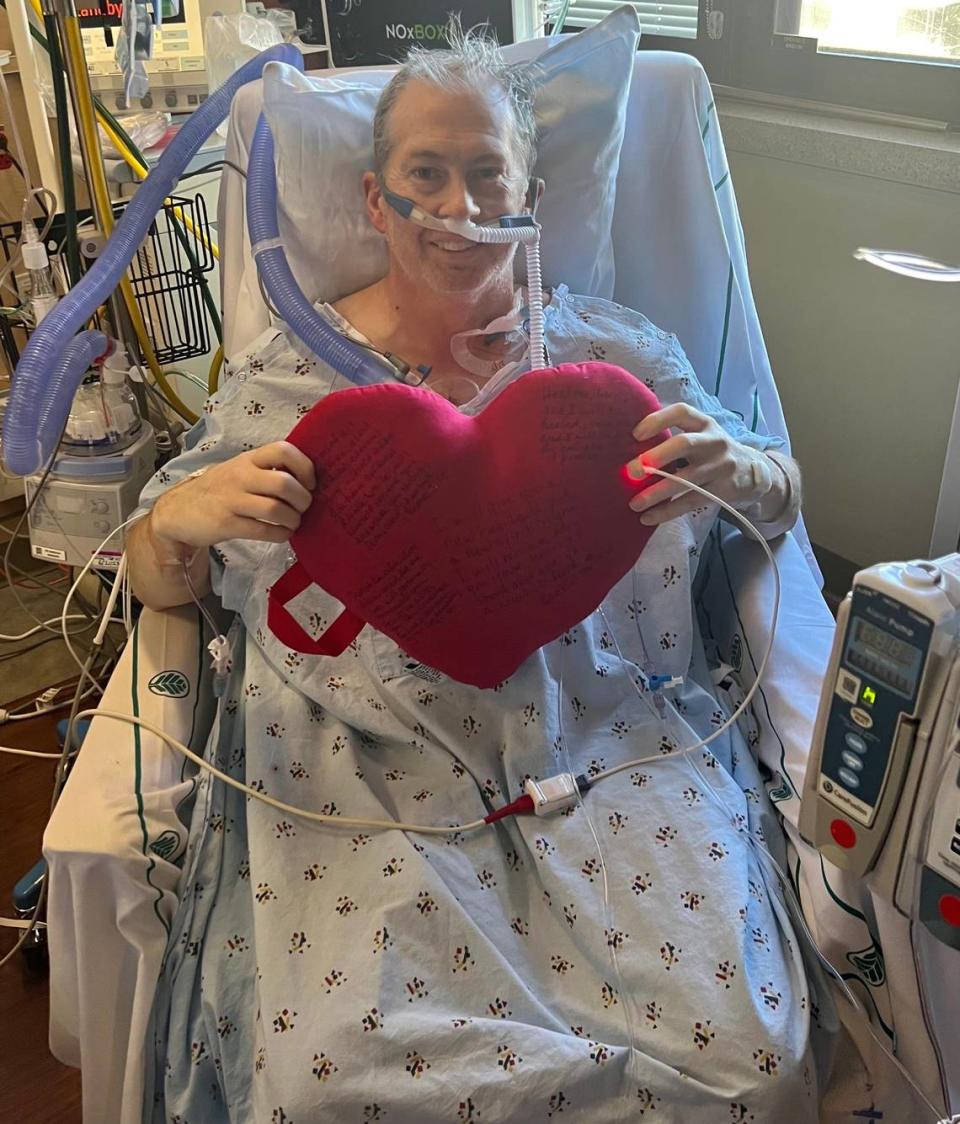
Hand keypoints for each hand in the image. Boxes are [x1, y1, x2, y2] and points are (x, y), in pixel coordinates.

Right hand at [150, 441, 315, 553]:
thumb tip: (308, 481)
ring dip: (293, 519)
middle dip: (303, 499)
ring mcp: (232, 500)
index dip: (305, 467)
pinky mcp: (226, 524)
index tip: (309, 483)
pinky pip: (264, 531)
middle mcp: (240, 476)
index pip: (283, 450)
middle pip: (284, 483)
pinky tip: (283, 533)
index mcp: (248, 459)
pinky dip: (281, 534)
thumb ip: (268, 470)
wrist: (178, 511)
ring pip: (276, 509)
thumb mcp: (240, 470)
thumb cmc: (218, 490)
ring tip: (293, 522)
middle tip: (303, 507)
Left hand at [625, 403, 771, 524]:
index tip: (635, 434)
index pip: (682, 412)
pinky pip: (690, 502)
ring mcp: (720, 466)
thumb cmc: (712, 450)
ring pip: (686, 480)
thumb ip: (675, 435)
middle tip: (632, 470)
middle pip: (684, 445)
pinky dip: (667, 511)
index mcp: (704, 423)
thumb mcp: (701, 434)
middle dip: (656, 457)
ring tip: (634, 503)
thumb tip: (630, 447)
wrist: (752, 471)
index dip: (658, 420)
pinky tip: (647, 517)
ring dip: (657, 493)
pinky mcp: (722, 490)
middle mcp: (714, 441)